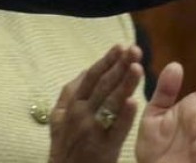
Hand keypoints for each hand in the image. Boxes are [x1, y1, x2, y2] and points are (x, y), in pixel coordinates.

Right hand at [48, 44, 142, 162]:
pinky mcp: (103, 148)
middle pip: (103, 84)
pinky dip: (124, 115)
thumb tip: (85, 72)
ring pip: (111, 102)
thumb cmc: (64, 148)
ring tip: (138, 66)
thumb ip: (68, 95)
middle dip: (119, 65)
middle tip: (134, 49)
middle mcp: (80, 113)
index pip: (91, 77)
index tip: (120, 46)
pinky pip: (116, 129)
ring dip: (124, 83)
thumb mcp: (57, 119)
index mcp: (71, 104)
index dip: (106, 61)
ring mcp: (92, 130)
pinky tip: (135, 101)